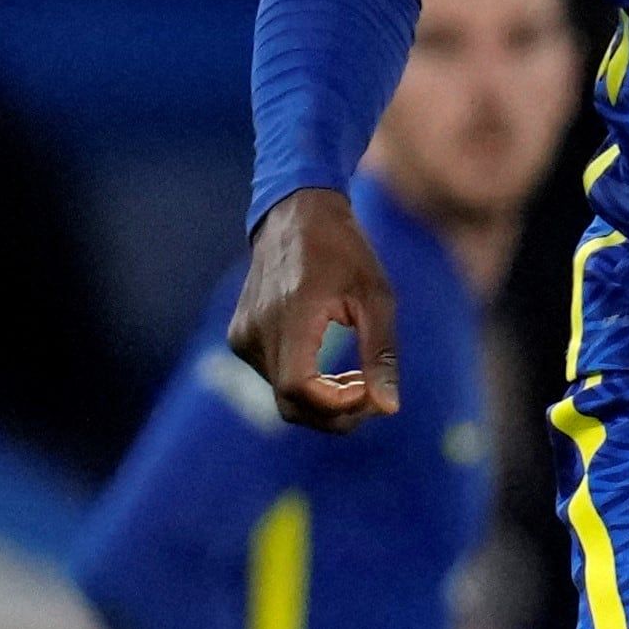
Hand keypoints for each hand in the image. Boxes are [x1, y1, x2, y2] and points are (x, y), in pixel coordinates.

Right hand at [230, 186, 398, 428]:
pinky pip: (273, 379)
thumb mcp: (376, 297)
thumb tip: (389, 408)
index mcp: (291, 314)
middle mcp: (257, 329)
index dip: (336, 405)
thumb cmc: (344, 251)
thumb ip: (381, 353)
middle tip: (372, 398)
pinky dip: (305, 387)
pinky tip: (331, 367)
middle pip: (290, 403)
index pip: (299, 387)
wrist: (295, 214)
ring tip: (357, 377)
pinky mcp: (240, 337)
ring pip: (283, 397)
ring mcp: (243, 335)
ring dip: (324, 401)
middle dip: (335, 415)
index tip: (369, 393)